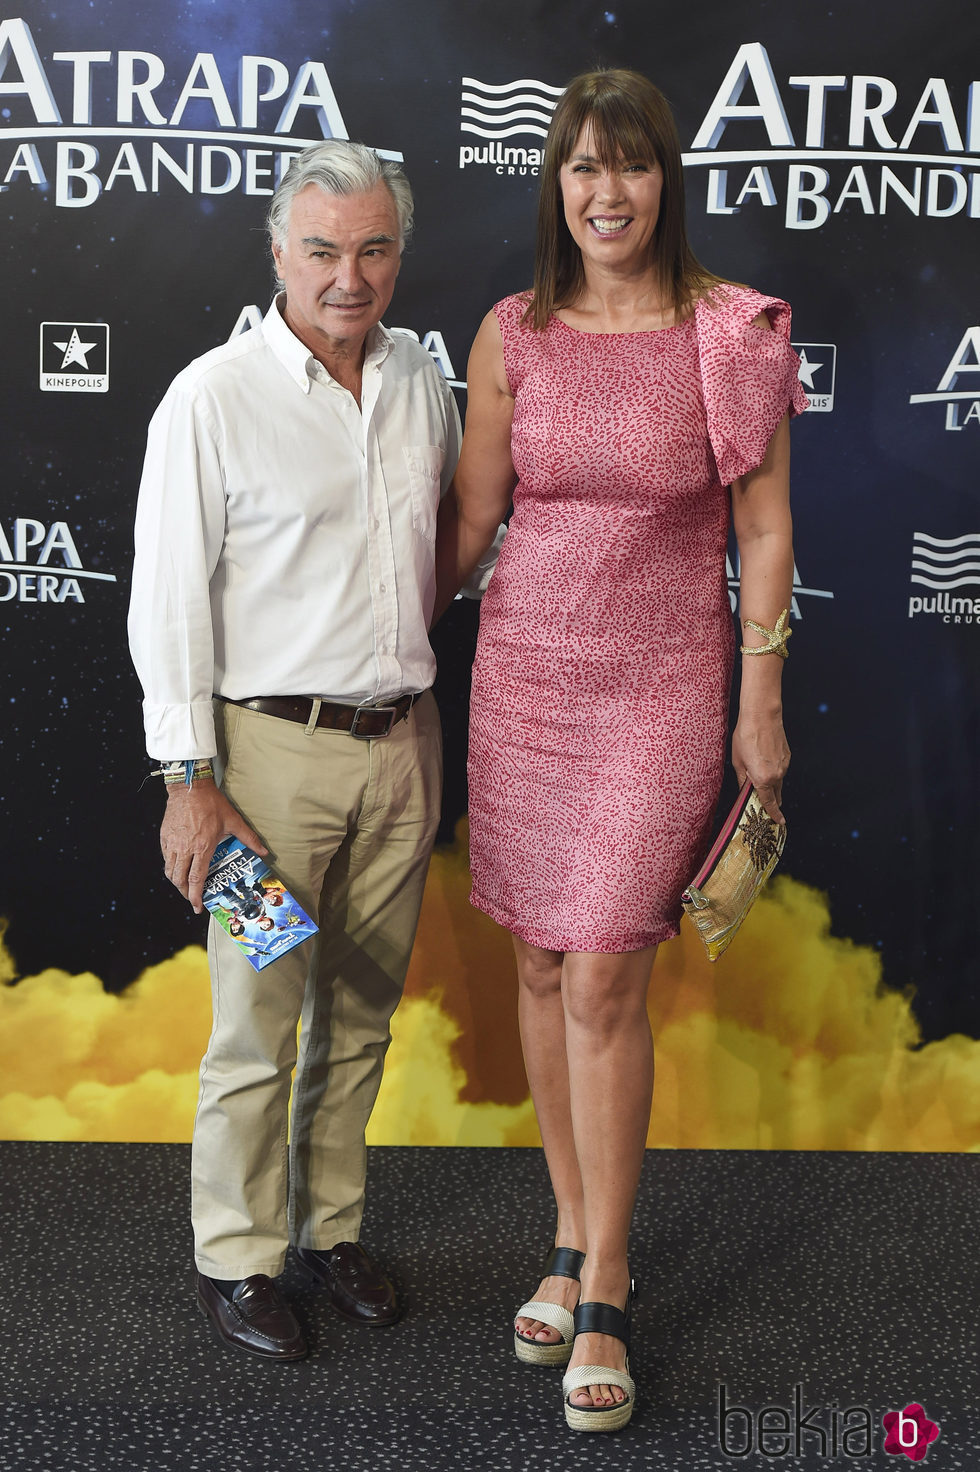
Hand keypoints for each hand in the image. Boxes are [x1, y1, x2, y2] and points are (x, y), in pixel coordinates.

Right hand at [160, 780, 266, 913]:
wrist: (190, 787)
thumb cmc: (211, 803)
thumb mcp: (233, 821)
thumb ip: (249, 838)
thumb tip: (264, 852)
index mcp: (202, 847)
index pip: (196, 878)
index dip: (196, 895)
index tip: (198, 906)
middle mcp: (185, 848)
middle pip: (179, 879)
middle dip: (185, 892)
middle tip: (192, 897)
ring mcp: (173, 842)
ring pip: (170, 870)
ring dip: (176, 881)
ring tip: (185, 884)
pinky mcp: (165, 836)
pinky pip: (166, 857)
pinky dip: (171, 866)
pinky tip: (178, 866)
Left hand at [731, 713, 789, 824]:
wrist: (762, 716)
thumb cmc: (746, 737)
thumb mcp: (738, 761)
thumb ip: (742, 780)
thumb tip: (745, 790)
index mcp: (763, 779)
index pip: (769, 803)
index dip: (774, 814)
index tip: (779, 822)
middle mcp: (777, 775)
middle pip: (776, 794)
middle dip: (771, 800)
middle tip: (763, 802)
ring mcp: (784, 765)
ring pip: (778, 781)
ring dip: (770, 782)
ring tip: (757, 770)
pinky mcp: (787, 756)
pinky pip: (781, 769)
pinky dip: (774, 770)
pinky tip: (764, 760)